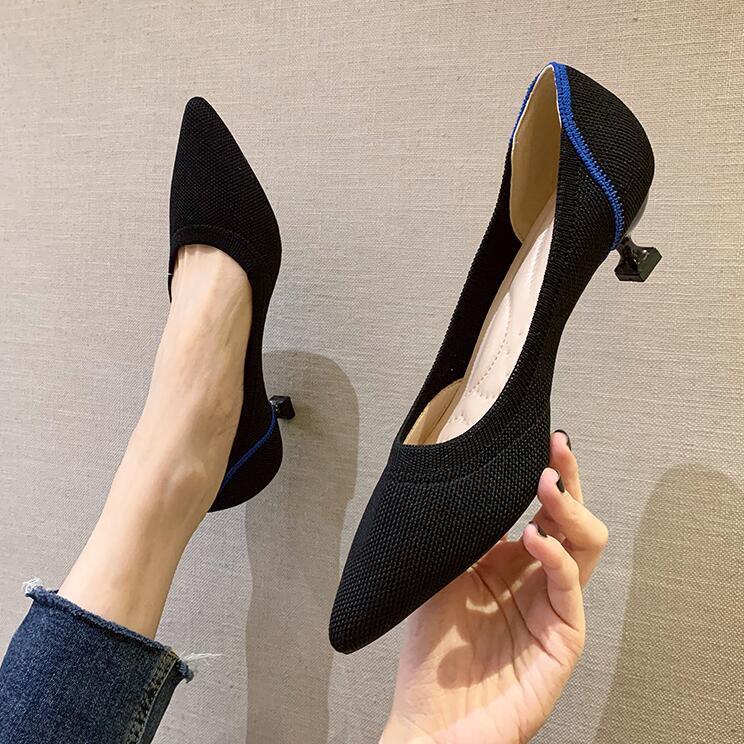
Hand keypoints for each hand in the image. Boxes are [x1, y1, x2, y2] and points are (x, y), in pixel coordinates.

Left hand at [382, 431, 607, 743]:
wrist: (430, 723)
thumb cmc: (431, 654)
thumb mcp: (437, 576)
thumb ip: (458, 534)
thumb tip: (468, 477)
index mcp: (508, 562)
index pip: (539, 508)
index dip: (544, 474)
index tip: (539, 438)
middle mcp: (535, 579)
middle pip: (571, 519)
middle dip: (567, 479)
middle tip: (555, 448)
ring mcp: (553, 608)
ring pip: (585, 547)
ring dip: (568, 510)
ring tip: (546, 483)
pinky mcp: (563, 640)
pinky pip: (569, 589)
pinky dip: (555, 558)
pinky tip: (533, 538)